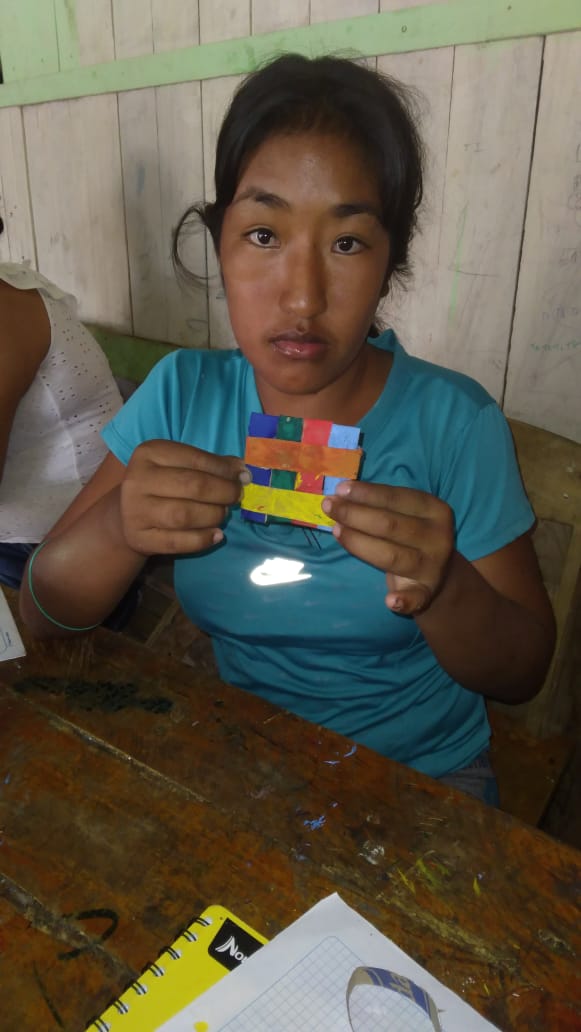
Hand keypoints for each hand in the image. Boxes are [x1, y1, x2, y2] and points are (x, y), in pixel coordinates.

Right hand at [120, 439, 248, 555]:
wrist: (127, 514)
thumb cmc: (161, 485)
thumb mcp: (179, 466)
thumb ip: (209, 465)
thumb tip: (242, 470)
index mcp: (149, 453)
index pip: (196, 459)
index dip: (225, 469)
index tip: (244, 477)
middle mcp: (138, 480)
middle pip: (193, 486)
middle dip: (223, 492)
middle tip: (235, 496)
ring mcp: (135, 511)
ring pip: (184, 515)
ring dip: (213, 515)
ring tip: (223, 514)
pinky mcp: (139, 538)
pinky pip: (177, 542)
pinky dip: (202, 539)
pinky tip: (216, 535)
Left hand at [322, 480, 454, 615]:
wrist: (439, 573)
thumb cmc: (412, 535)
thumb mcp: (408, 514)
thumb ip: (382, 505)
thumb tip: (342, 494)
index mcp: (435, 510)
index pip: (396, 498)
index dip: (367, 493)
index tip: (340, 489)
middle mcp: (438, 537)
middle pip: (390, 525)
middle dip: (355, 514)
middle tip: (329, 506)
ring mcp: (433, 567)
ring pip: (391, 556)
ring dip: (360, 544)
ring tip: (336, 531)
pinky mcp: (426, 593)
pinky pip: (415, 598)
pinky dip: (403, 601)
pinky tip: (390, 600)